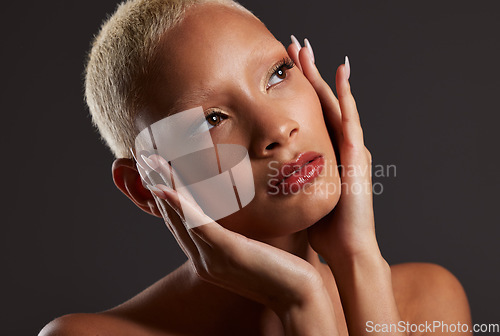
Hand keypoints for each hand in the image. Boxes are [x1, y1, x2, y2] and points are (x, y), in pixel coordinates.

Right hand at [137, 154, 336, 333]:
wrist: (297, 298)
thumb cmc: (279, 272)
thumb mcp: (250, 252)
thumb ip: (234, 238)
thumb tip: (232, 220)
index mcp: (206, 258)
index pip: (179, 224)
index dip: (165, 198)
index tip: (156, 174)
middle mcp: (202, 260)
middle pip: (173, 218)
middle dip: (157, 187)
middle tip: (144, 160)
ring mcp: (212, 258)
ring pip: (180, 218)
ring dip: (162, 189)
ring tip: (150, 165)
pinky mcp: (227, 252)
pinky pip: (198, 225)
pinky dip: (181, 206)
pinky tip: (167, 189)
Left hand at [287, 38, 377, 261]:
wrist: (346, 249)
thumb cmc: (324, 228)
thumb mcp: (300, 197)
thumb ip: (287, 181)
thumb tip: (260, 176)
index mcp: (327, 153)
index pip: (310, 114)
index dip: (299, 90)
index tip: (283, 69)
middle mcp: (341, 146)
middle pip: (322, 102)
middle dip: (308, 73)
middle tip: (295, 47)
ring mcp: (352, 149)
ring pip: (335, 102)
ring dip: (322, 75)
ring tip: (309, 50)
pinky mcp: (357, 155)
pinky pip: (351, 118)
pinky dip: (347, 94)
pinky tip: (341, 72)